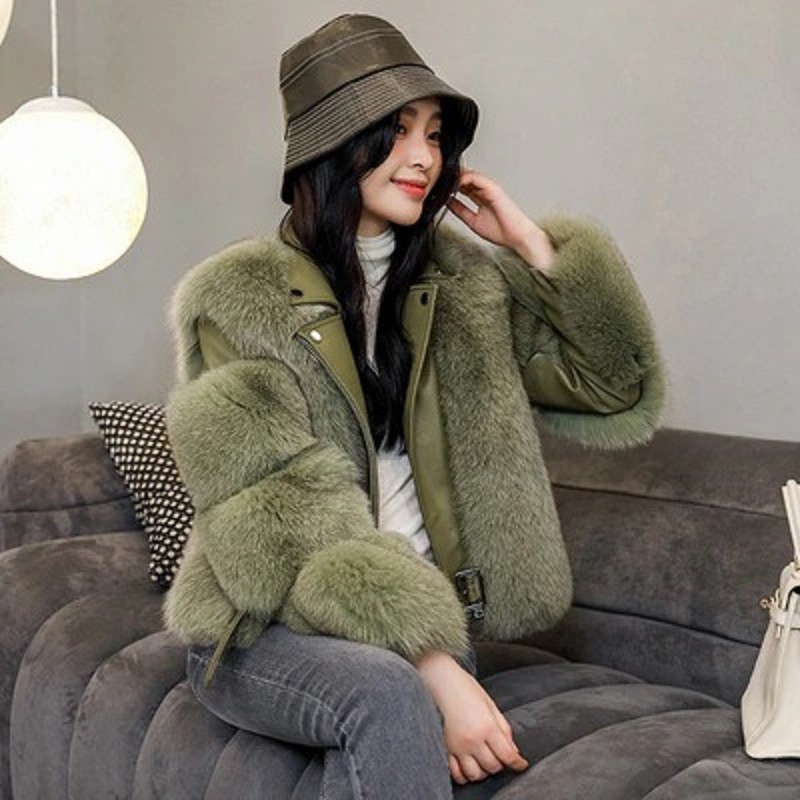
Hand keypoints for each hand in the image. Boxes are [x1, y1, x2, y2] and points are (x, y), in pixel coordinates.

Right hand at [414, 651, 528, 783]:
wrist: (440, 681)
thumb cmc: (465, 688)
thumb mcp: (490, 704)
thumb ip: (503, 728)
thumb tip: (513, 750)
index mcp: (487, 727)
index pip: (507, 755)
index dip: (517, 763)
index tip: (521, 764)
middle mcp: (472, 740)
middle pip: (492, 767)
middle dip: (500, 764)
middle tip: (500, 755)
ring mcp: (457, 746)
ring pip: (475, 775)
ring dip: (483, 771)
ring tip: (484, 760)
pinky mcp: (445, 748)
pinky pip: (456, 773)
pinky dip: (464, 775)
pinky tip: (469, 765)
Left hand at [446, 168, 554, 271]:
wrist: (516, 237)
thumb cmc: (501, 231)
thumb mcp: (472, 221)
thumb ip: (460, 210)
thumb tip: (447, 203)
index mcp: (480, 198)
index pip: (462, 187)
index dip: (449, 187)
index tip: (436, 189)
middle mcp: (484, 191)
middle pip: (464, 178)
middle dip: (450, 179)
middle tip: (435, 181)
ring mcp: (489, 188)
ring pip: (469, 176)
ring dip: (455, 177)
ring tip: (442, 181)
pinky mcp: (493, 188)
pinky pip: (476, 179)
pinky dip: (464, 179)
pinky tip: (453, 184)